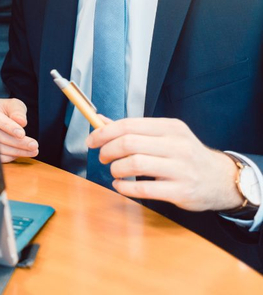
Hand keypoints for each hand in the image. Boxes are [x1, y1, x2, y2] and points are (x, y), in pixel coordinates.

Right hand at [0, 93, 37, 162]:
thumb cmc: (3, 109)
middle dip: (18, 142)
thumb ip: (18, 111)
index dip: (8, 127)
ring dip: (17, 151)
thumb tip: (21, 122)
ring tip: (33, 150)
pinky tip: (21, 152)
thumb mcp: (12, 105)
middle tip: (34, 145)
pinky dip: (11, 156)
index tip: (22, 134)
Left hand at [87, 117, 241, 211]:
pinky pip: (145, 189)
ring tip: (114, 171)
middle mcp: (177, 145)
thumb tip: (100, 121)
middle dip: (108, 150)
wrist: (221, 179)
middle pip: (129, 143)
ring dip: (116, 169)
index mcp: (170, 127)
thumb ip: (133, 130)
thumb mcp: (165, 136)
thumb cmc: (186, 155)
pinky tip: (120, 186)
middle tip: (102, 157)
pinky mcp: (181, 191)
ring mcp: (181, 169)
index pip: (129, 125)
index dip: (104, 132)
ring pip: (135, 164)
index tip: (92, 140)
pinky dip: (125, 187)